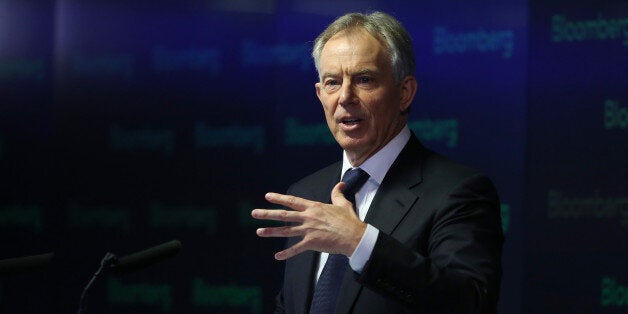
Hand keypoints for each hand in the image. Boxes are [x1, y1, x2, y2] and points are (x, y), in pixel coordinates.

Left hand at [251, 182, 366, 259]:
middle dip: (267, 214)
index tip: (267, 196)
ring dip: (271, 231)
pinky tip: (277, 257)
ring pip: (286, 231)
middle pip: (284, 215)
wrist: (354, 236)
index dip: (279, 198)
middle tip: (254, 213)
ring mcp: (308, 230)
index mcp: (314, 207)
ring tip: (259, 231)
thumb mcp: (342, 204)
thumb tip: (340, 184)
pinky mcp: (312, 243)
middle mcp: (308, 217)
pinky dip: (286, 254)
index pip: (292, 201)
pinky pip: (296, 249)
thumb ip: (338, 194)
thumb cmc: (349, 220)